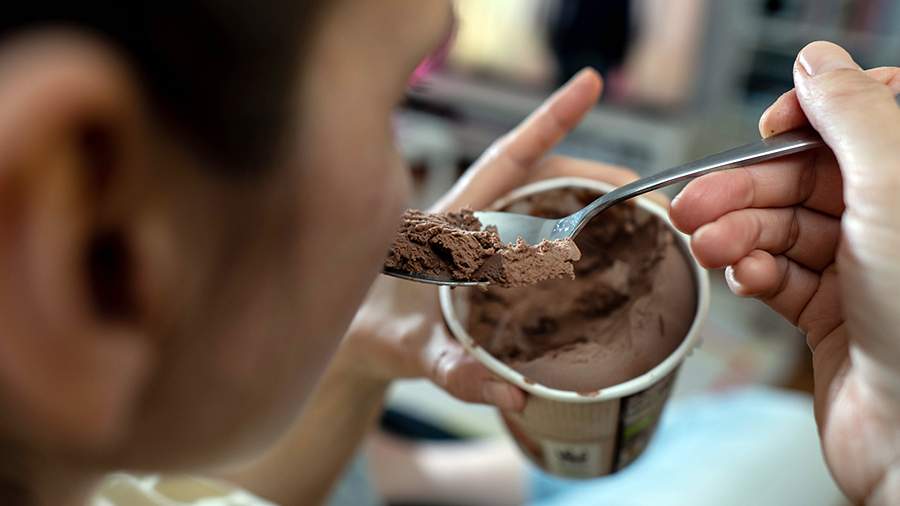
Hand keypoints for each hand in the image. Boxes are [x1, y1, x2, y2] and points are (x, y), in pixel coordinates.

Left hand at [336, 68, 641, 411]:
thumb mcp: (413, 353)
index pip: (506, 160)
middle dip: (594, 173)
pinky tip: (603, 237)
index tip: (589, 85)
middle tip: (648, 191)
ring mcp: (481, 232)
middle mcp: (470, 216)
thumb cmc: (375, 334)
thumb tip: (516, 397)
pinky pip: (537, 225)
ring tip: (641, 212)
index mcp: (449, 221)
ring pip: (542, 197)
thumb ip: (457, 372)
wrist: (354, 340)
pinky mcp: (488, 252)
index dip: (548, 122)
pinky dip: (574, 223)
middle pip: (539, 174)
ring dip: (589, 195)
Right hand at [669, 41, 899, 502]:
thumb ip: (853, 114)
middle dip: (745, 189)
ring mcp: (864, 269)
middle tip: (694, 202)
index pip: (862, 119)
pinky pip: (778, 276)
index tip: (770, 127)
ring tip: (707, 246)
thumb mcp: (894, 189)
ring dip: (737, 235)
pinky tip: (746, 282)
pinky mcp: (832, 314)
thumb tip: (818, 61)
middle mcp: (895, 221)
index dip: (810, 117)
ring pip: (781, 228)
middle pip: (805, 177)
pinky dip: (752, 274)